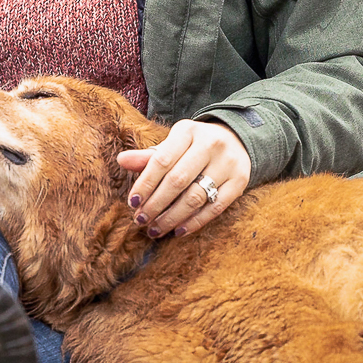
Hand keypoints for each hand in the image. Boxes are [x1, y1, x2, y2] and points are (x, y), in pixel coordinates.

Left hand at [118, 119, 250, 237]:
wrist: (236, 139)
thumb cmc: (194, 146)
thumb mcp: (172, 145)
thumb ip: (147, 156)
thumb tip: (121, 160)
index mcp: (188, 131)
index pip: (161, 160)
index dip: (145, 184)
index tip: (132, 202)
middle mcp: (210, 144)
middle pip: (178, 180)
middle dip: (156, 204)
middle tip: (141, 220)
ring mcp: (228, 163)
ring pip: (196, 197)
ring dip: (172, 217)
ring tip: (155, 229)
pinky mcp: (240, 181)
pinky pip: (215, 208)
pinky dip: (195, 222)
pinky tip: (178, 231)